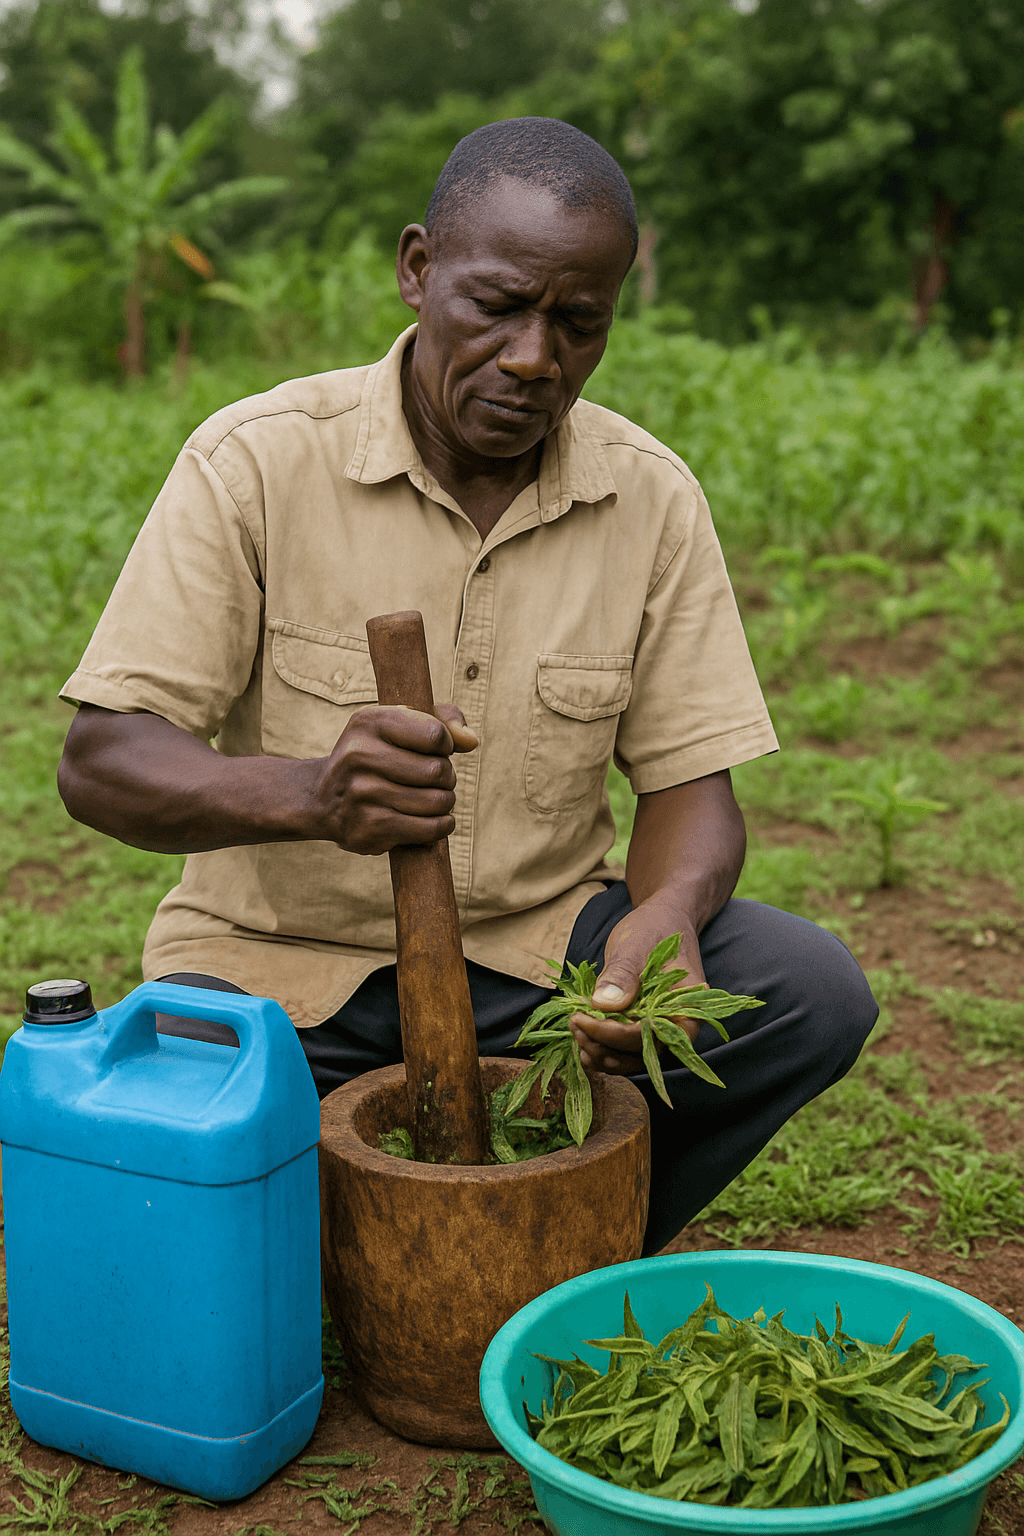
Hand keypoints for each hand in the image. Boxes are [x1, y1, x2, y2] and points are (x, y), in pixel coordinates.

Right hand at [308, 701, 477, 854]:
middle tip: (434, 779)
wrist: (322, 798)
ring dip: (445, 802)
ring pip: (438, 801)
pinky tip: (434, 819)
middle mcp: (360, 755)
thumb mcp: (397, 722)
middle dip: (446, 777)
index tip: (434, 750)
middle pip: (439, 771)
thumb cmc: (373, 754)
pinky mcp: (369, 828)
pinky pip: (429, 829)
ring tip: (431, 799)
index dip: (445, 745)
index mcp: (369, 722)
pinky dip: (442, 826)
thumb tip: (471, 741)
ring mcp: (362, 794)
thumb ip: (441, 719)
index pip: (435, 734)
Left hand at [569, 902, 705, 1074]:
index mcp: (687, 1009)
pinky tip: (582, 1040)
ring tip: (574, 1032)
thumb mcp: (635, 945)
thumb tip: (603, 1005)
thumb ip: (622, 975)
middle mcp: (676, 1026)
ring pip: (631, 1058)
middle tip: (573, 1024)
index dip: (613, 1034)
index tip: (581, 1018)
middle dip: (603, 1046)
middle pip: (640, 1054)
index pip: (649, 1036)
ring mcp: (659, 1030)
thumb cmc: (654, 929)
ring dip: (601, 1052)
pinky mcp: (642, 1027)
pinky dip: (603, 1048)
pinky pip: (624, 1049)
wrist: (661, 921)